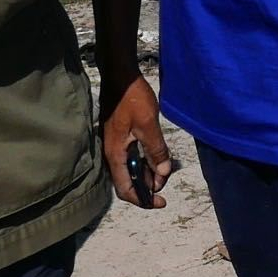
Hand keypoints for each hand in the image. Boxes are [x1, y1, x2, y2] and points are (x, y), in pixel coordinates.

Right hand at [100, 66, 173, 208]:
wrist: (120, 74)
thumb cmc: (132, 97)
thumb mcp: (148, 124)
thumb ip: (156, 150)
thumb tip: (162, 174)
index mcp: (115, 154)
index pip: (125, 189)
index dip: (142, 200)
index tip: (160, 202)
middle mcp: (112, 153)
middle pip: (127, 181)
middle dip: (146, 187)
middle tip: (165, 182)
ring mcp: (115, 144)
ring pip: (129, 168)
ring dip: (145, 174)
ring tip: (163, 172)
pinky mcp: (119, 136)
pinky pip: (130, 156)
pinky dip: (143, 161)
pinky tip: (156, 157)